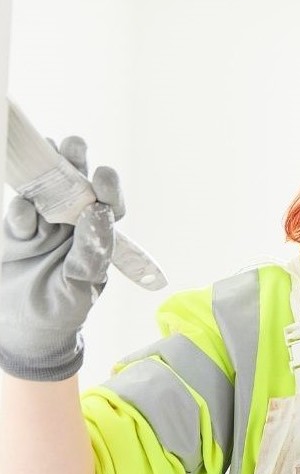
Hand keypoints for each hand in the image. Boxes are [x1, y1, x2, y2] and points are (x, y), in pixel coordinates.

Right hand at [0, 136, 121, 380]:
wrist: (24, 329)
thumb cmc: (63, 309)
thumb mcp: (82, 284)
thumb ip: (91, 249)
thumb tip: (98, 211)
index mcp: (100, 235)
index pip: (108, 204)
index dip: (107, 187)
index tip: (102, 175)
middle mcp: (75, 223)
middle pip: (78, 184)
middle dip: (77, 161)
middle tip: (74, 144)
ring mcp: (45, 223)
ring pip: (47, 187)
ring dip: (48, 167)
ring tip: (49, 146)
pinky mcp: (17, 229)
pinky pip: (20, 210)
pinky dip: (22, 210)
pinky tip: (24, 222)